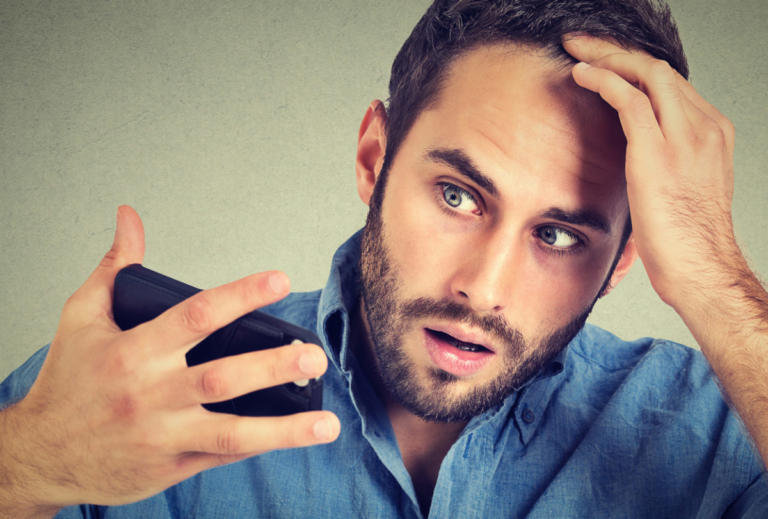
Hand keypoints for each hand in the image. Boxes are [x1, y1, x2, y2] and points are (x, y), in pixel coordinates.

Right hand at [1, 206, 338, 513]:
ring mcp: (163, 435)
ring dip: (284, 429)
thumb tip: (129, 216)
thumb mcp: (81, 316)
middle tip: (315, 357)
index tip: (279, 280)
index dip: (241, 295)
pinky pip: (221, 456)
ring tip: (326, 422)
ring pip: (232, 432)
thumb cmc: (66, 381)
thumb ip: (114, 266)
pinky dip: (259, 445)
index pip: (196, 316)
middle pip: (223, 377)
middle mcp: (151, 394)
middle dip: (273, 366)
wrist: (41, 454)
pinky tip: (294, 436)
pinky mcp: (171, 467)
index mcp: (133, 351)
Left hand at [563, 35, 740, 311]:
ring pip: (645, 73)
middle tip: (583, 43)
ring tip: (575, 50)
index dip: (634, 66)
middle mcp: (703, 126)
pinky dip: (601, 80)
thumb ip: (662, 159)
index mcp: (710, 132)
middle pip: (658, 68)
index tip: (605, 61)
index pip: (671, 83)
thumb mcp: (678, 187)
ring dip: (606, 56)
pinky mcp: (658, 150)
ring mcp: (684, 136)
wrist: (700, 267)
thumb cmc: (685, 239)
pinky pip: (628, 98)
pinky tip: (581, 74)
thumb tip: (630, 153)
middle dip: (616, 50)